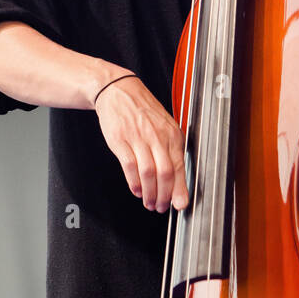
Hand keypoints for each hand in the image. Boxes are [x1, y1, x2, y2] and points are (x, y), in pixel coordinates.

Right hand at [94, 75, 188, 212]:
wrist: (118, 90)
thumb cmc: (142, 110)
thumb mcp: (164, 126)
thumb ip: (171, 150)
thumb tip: (178, 179)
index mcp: (171, 133)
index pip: (179, 166)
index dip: (180, 189)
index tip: (180, 204)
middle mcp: (157, 135)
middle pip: (165, 172)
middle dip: (165, 195)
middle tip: (162, 207)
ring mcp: (138, 137)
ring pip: (148, 172)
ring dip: (150, 193)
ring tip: (150, 202)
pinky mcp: (120, 140)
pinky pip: (130, 166)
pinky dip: (134, 182)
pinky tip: (136, 190)